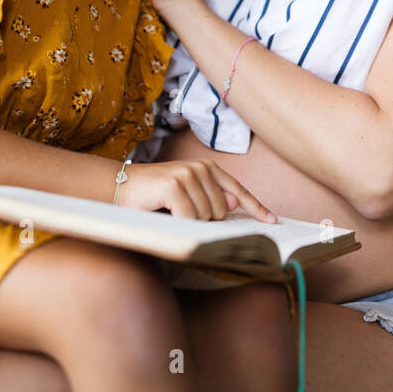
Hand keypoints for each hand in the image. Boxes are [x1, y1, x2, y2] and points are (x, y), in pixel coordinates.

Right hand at [113, 158, 276, 222]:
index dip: (256, 207)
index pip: (238, 191)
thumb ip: (211, 198)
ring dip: (189, 221)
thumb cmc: (154, 196)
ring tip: (170, 210)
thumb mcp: (187, 196)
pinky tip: (164, 212)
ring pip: (206, 217)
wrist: (120, 187)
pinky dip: (179, 223)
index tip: (272, 220)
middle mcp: (201, 168)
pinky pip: (190, 218)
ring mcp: (188, 175)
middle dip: (205, 220)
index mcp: (208, 169)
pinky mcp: (174, 186)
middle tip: (180, 212)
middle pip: (222, 211)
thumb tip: (234, 204)